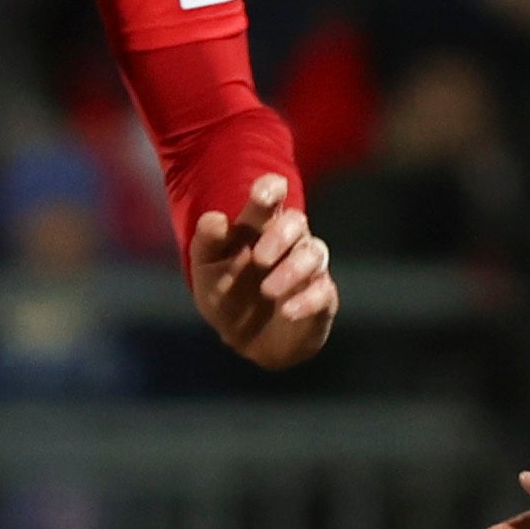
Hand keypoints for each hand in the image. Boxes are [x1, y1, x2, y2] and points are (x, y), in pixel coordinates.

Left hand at [188, 172, 336, 367]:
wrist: (243, 340)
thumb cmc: (225, 293)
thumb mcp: (206, 270)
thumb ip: (206, 243)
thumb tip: (215, 219)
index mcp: (258, 227)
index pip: (272, 195)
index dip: (271, 188)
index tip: (262, 194)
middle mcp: (287, 242)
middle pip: (297, 221)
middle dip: (280, 235)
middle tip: (258, 259)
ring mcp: (307, 269)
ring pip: (314, 253)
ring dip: (293, 269)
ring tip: (268, 291)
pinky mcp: (321, 297)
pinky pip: (323, 291)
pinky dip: (307, 300)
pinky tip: (288, 311)